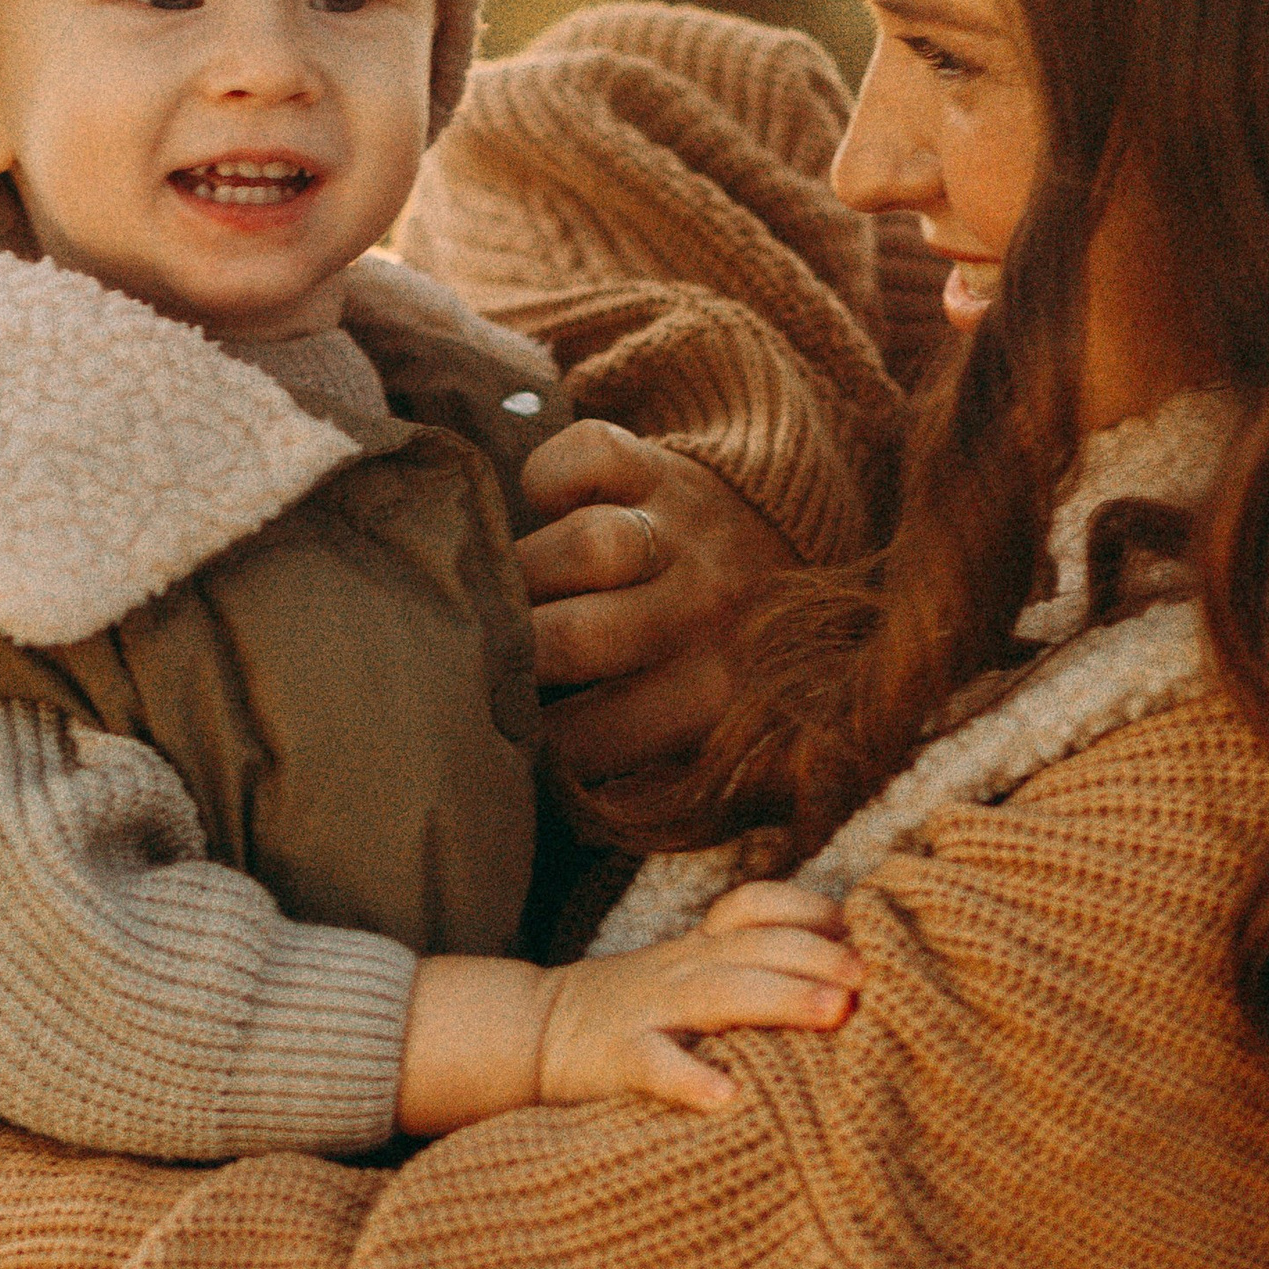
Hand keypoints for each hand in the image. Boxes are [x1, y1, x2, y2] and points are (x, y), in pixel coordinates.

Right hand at [514, 420, 794, 788]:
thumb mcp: (706, 729)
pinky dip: (551, 474)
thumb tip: (544, 811)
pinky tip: (541, 503)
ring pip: (588, 548)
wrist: (783, 539)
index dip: (533, 743)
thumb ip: (641, 772)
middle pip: (579, 639)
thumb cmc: (717, 655)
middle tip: (485, 657)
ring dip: (527, 568)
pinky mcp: (656, 464)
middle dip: (516, 653)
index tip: (508, 737)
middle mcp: (705, 612)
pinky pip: (586, 457)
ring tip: (505, 588)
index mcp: (712, 697)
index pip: (590, 740)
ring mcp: (682, 531)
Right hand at [531, 885, 860, 1113]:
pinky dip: (690, 1077)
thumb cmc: (632, 1009)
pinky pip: (655, 1063)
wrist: (534, 1032)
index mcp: (700, 946)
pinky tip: (728, 1096)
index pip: (757, 906)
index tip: (864, 929)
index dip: (810, 911)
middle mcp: (682, 967)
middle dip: (818, 955)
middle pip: (756, 946)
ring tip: (835, 1012)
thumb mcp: (687, 971)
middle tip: (871, 977)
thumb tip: (841, 975)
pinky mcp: (618, 1056)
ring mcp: (649, 1008)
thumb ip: (747, 966)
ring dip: (781, 998)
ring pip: (721, 994)